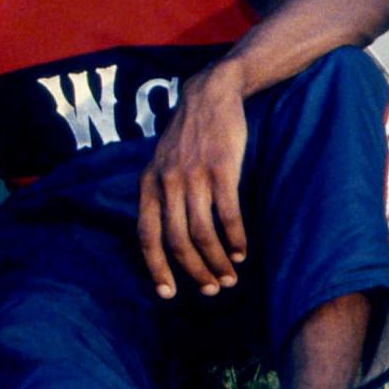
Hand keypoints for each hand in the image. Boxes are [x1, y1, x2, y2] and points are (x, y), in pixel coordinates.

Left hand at [137, 62, 248, 298]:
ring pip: (203, 234)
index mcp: (148, 183)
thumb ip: (159, 195)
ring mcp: (194, 176)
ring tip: (229, 276)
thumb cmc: (187, 136)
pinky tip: (242, 251)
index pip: (146, 236)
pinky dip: (235, 238)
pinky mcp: (222, 169)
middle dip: (194, 271)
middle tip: (211, 289)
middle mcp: (167, 182)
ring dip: (217, 261)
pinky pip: (228, 215)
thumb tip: (163, 238)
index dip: (156, 268)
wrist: (210, 94)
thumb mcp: (160, 162)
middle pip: (177, 241)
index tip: (168, 294)